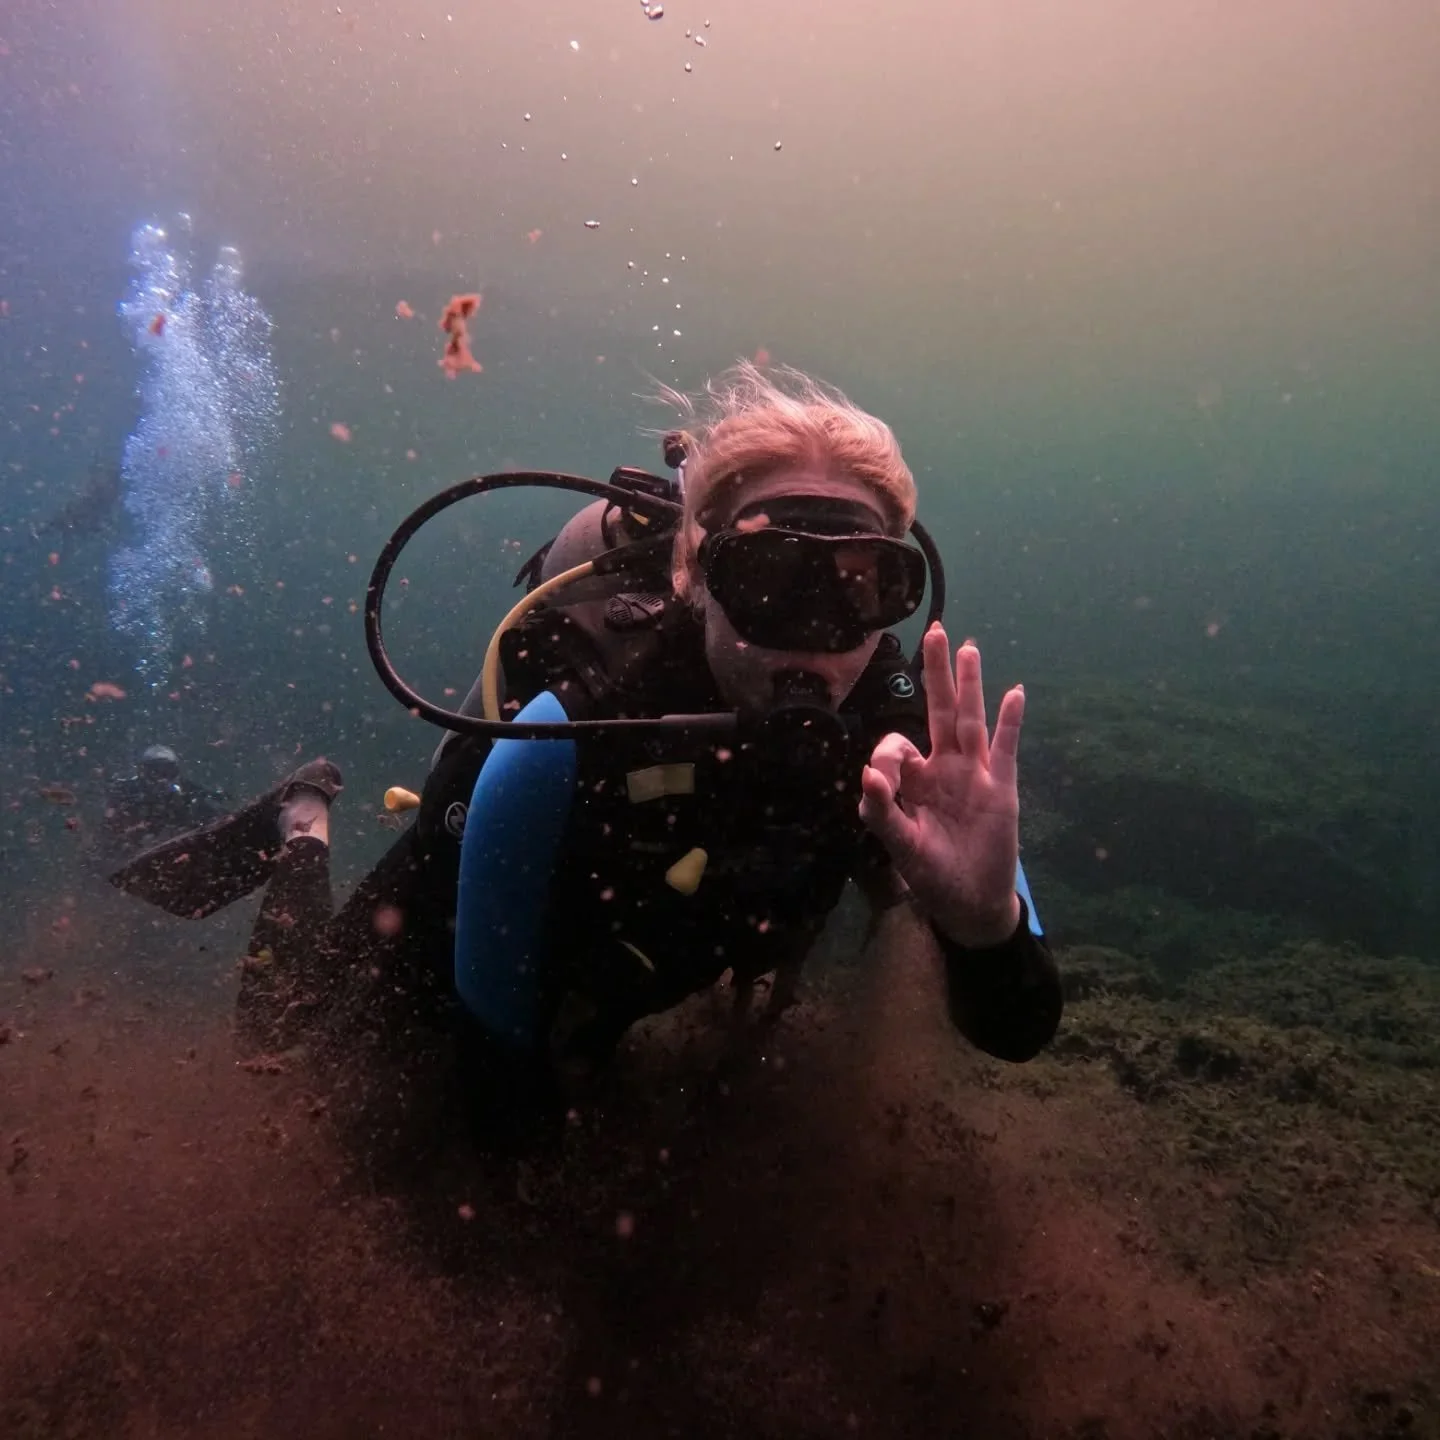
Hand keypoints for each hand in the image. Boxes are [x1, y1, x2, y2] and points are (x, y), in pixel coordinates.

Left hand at [858, 623, 1023, 946]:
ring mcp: (975, 775)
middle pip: (940, 711)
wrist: (969, 902)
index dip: (887, 753)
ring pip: (971, 720)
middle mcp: (945, 768)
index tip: (883, 779)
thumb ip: (881, 811)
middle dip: (936, 673)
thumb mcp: (899, 846)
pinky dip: (1010, 722)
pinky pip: (1005, 749)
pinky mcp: (1002, 790)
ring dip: (970, 684)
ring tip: (967, 647)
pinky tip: (1014, 692)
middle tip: (934, 631)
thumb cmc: (932, 873)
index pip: (898, 746)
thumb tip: (868, 773)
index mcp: (916, 780)